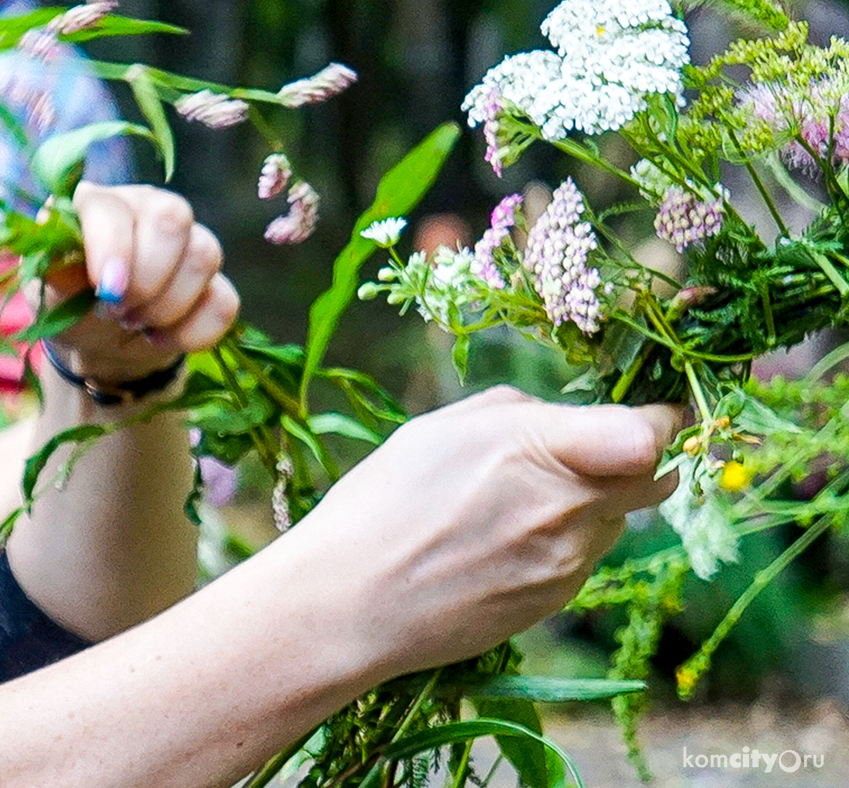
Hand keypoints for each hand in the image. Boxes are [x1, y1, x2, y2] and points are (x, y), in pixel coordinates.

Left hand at [44, 183, 238, 383]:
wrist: (97, 340)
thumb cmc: (67, 301)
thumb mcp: (49, 288)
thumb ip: (56, 269)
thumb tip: (66, 261)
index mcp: (102, 202)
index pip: (114, 209)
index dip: (113, 249)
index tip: (107, 290)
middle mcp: (150, 208)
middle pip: (173, 219)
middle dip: (146, 279)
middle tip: (117, 309)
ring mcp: (189, 241)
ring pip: (203, 257)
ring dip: (165, 307)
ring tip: (134, 321)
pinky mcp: (214, 281)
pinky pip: (224, 303)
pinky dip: (191, 332)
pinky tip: (159, 337)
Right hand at [281, 386, 680, 677]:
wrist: (351, 602)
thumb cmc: (382, 503)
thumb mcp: (439, 429)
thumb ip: (516, 412)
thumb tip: (561, 418)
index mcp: (540, 447)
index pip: (650, 431)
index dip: (662, 418)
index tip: (653, 412)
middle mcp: (570, 507)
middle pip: (656, 479)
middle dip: (638, 461)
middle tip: (598, 453)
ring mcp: (568, 561)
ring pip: (615, 520)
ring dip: (590, 505)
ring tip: (513, 507)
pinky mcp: (556, 601)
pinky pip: (581, 559)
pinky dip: (558, 545)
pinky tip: (497, 546)